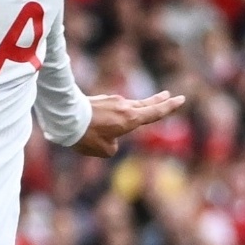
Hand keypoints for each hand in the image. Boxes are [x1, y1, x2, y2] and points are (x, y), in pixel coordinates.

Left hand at [68, 91, 183, 158]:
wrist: (64, 117)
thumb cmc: (85, 135)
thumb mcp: (103, 149)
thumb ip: (112, 145)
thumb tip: (109, 136)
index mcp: (130, 119)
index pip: (155, 112)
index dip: (169, 107)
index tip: (181, 99)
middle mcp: (124, 107)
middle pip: (146, 104)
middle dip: (159, 100)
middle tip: (169, 95)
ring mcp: (112, 101)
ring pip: (130, 104)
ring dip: (139, 104)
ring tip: (150, 101)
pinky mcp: (100, 99)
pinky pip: (113, 107)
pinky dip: (117, 111)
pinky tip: (109, 118)